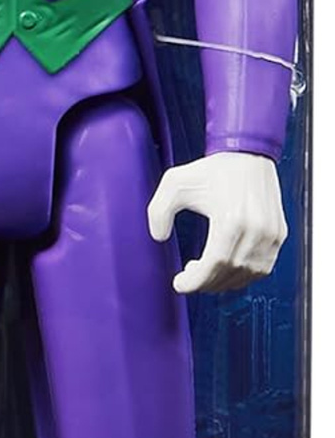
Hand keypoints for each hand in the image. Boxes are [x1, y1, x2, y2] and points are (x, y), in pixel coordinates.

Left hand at [147, 152, 287, 295]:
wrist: (248, 153)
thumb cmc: (214, 169)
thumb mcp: (175, 183)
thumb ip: (158, 210)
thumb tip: (158, 237)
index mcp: (232, 220)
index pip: (213, 266)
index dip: (194, 282)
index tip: (179, 284)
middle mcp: (256, 230)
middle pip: (229, 274)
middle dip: (206, 282)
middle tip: (190, 277)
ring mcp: (270, 234)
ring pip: (247, 275)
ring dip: (224, 281)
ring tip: (208, 270)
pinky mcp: (278, 234)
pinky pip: (263, 268)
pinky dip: (244, 275)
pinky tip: (228, 266)